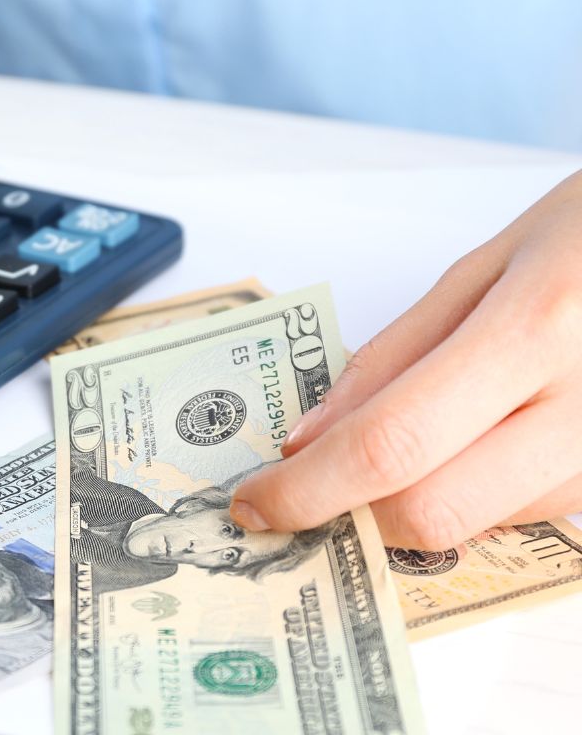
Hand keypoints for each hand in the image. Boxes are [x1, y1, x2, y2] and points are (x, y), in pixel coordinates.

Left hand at [231, 170, 581, 548]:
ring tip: (403, 440)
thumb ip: (393, 357)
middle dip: (349, 511)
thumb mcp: (484, 267)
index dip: (308, 487)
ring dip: (410, 499)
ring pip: (477, 523)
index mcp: (534, 329)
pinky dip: (467, 491)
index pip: (392, 443)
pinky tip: (469, 441)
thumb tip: (310, 439)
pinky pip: (522, 513)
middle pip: (432, 510)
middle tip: (306, 488)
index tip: (255, 502)